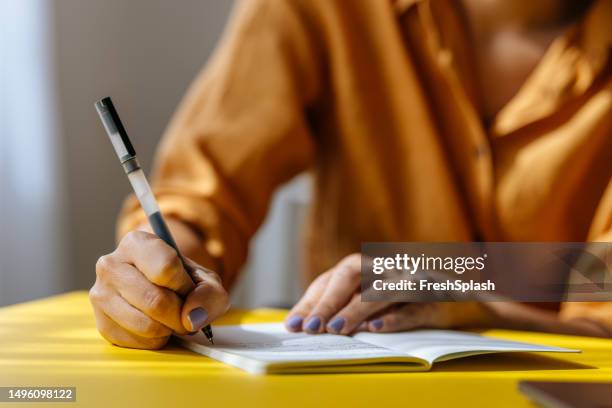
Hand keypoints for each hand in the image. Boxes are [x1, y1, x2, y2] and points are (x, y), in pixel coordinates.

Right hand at [89, 230, 228, 348]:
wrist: (161, 292)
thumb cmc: (183, 282)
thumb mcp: (205, 281)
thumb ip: (209, 294)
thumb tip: (192, 317)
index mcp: (136, 242)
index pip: (166, 268)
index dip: (185, 286)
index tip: (188, 289)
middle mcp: (110, 265)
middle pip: (155, 300)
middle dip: (180, 315)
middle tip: (186, 315)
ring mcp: (100, 295)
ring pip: (145, 325)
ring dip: (169, 329)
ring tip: (171, 319)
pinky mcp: (100, 323)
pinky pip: (136, 342)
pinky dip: (155, 341)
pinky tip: (155, 327)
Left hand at [285, 253, 493, 333]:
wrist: (470, 299)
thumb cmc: (415, 300)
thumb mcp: (381, 298)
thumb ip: (350, 304)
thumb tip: (309, 321)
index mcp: (374, 267)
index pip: (335, 277)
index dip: (313, 299)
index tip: (294, 323)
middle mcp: (391, 268)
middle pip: (353, 275)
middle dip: (328, 302)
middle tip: (310, 328)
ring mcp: (414, 280)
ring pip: (379, 291)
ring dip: (355, 310)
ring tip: (334, 329)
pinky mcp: (436, 299)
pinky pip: (413, 309)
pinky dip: (394, 318)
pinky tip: (375, 329)